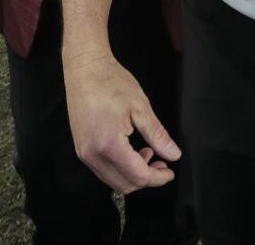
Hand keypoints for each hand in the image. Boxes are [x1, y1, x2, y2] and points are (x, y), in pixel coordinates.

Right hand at [65, 50, 180, 193]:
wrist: (84, 69)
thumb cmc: (111, 82)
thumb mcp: (141, 107)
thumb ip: (157, 135)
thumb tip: (173, 155)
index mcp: (109, 145)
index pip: (138, 176)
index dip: (158, 178)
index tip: (170, 171)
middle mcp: (92, 155)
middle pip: (124, 185)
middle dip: (146, 178)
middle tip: (162, 163)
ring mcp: (84, 153)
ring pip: (113, 180)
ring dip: (133, 174)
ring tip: (147, 153)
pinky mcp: (81, 148)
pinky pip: (103, 170)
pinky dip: (120, 167)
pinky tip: (131, 150)